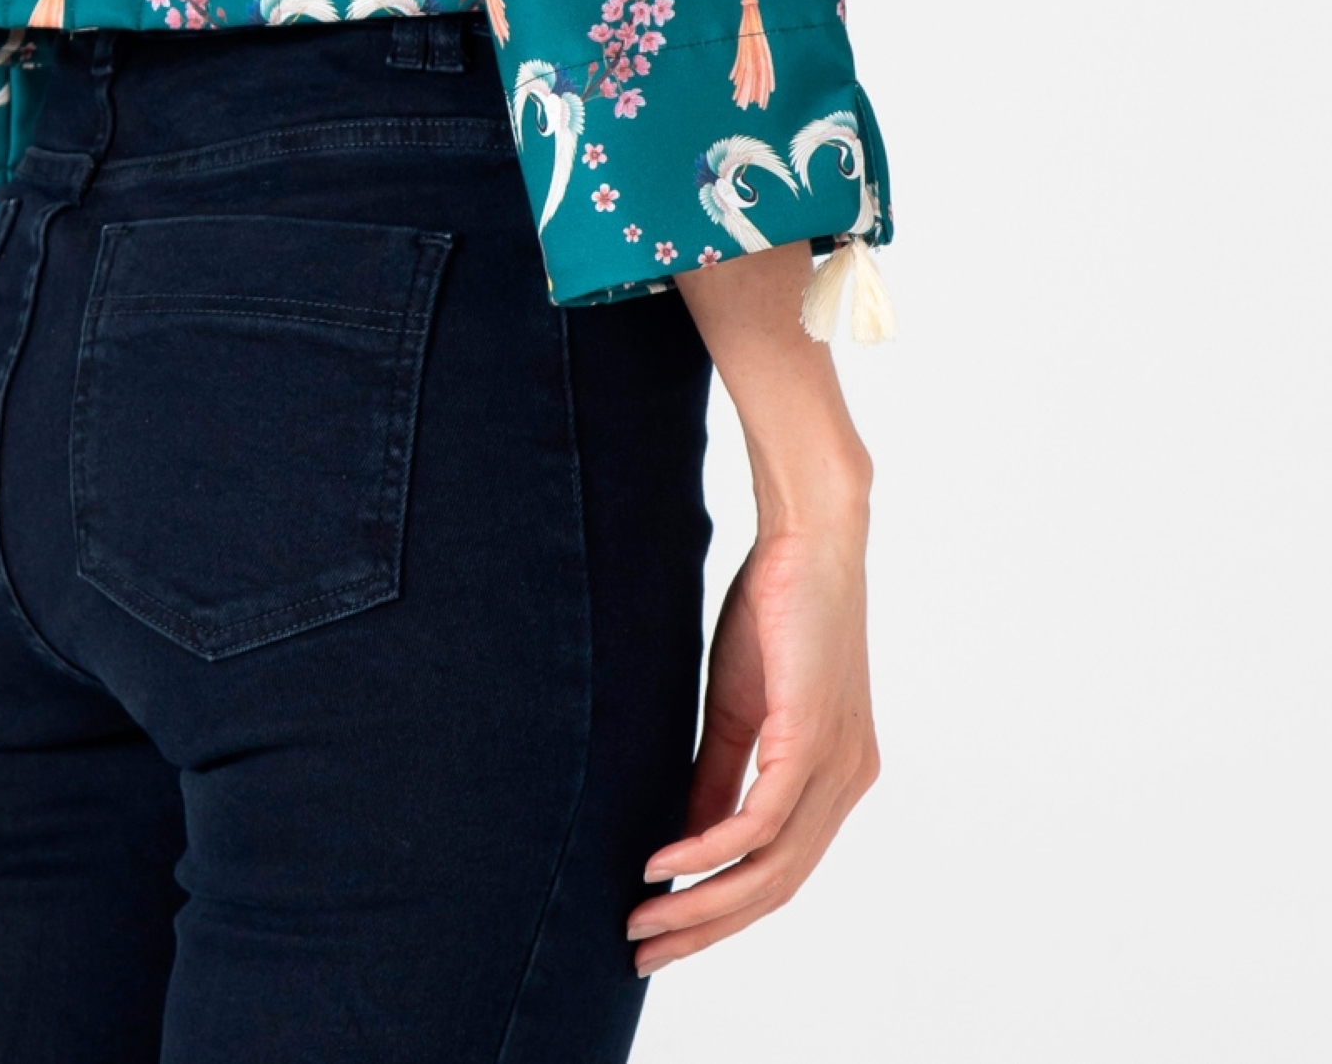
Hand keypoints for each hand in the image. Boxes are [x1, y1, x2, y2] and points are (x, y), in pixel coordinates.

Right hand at [631, 243, 879, 970]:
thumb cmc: (775, 608)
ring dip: (701, 903)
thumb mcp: (738, 708)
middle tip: (643, 956)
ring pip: (770, 868)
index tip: (664, 937)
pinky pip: (760, 821)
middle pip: (776, 888)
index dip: (722, 912)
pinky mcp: (814, 739)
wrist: (810, 534)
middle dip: (705, 930)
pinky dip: (708, 849)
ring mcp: (838, 766)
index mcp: (836, 777)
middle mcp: (848, 784)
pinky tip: (662, 864)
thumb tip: (683, 840)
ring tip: (641, 923)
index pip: (781, 872)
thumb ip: (717, 774)